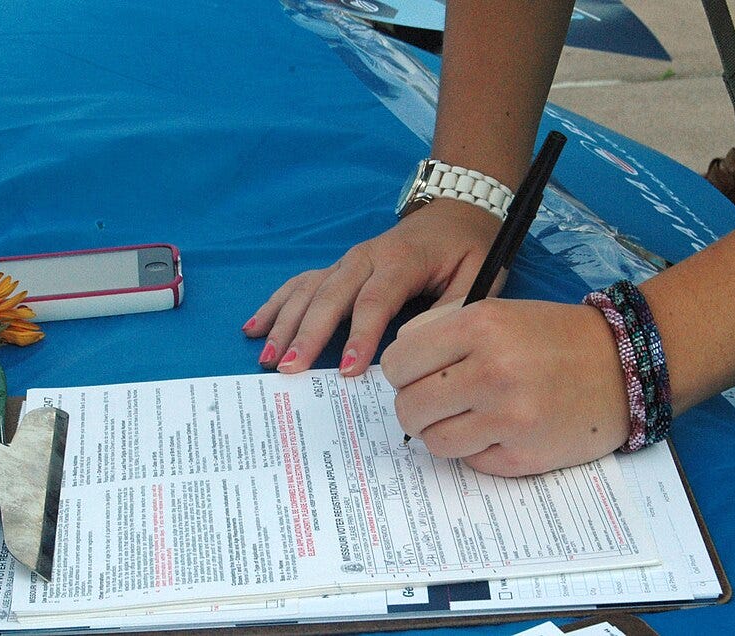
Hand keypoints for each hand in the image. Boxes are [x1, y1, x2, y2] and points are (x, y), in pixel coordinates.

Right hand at [242, 199, 502, 374]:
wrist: (456, 210)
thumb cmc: (468, 247)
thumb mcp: (479, 274)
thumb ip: (456, 308)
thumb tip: (426, 344)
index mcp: (402, 260)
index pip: (375, 300)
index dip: (360, 335)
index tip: (347, 370)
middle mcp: (366, 257)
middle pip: (331, 296)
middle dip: (307, 334)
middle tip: (289, 369)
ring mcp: (348, 260)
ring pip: (308, 290)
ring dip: (284, 323)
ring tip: (267, 357)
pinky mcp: (338, 266)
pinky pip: (301, 282)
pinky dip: (276, 304)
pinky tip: (255, 327)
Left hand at [380, 298, 629, 476]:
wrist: (624, 364)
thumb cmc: (552, 337)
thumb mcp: (495, 312)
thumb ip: (440, 330)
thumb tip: (395, 363)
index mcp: (479, 326)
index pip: (397, 363)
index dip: (401, 373)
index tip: (416, 375)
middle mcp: (492, 371)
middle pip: (408, 408)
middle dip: (414, 408)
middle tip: (435, 402)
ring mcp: (510, 418)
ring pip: (434, 442)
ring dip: (443, 432)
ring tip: (467, 417)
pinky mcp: (525, 455)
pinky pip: (470, 462)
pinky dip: (477, 450)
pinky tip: (500, 430)